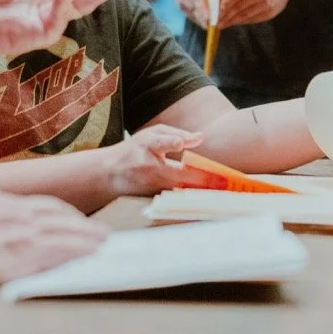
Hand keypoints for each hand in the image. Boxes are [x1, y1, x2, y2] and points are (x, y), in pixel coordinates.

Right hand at [0, 188, 108, 291]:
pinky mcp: (5, 256)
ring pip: (54, 230)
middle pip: (49, 214)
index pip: (30, 205)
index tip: (75, 223)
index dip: (57, 215)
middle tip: (101, 236)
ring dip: (82, 238)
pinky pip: (48, 251)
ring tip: (104, 246)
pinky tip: (90, 256)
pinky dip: (73, 252)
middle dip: (77, 225)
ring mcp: (1, 232)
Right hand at [105, 125, 225, 195]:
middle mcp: (149, 168)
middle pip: (180, 174)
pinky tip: (211, 199)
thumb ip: (175, 134)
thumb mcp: (149, 135)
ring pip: (182, 190)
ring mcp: (152, 187)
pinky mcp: (154, 199)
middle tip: (223, 179)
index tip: (183, 142)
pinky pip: (178, 198)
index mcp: (147, 147)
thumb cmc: (133, 151)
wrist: (108, 174)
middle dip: (203, 177)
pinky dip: (194, 198)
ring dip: (202, 190)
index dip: (172, 142)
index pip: (160, 143)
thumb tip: (200, 137)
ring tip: (223, 189)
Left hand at [218, 0, 290, 26]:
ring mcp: (266, 4)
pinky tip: (234, 22)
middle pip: (237, 7)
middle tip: (214, 22)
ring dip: (231, 21)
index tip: (214, 11)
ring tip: (222, 24)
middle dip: (224, 16)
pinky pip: (253, 19)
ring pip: (244, 15)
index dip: (223, 5)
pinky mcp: (270, 12)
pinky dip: (242, 21)